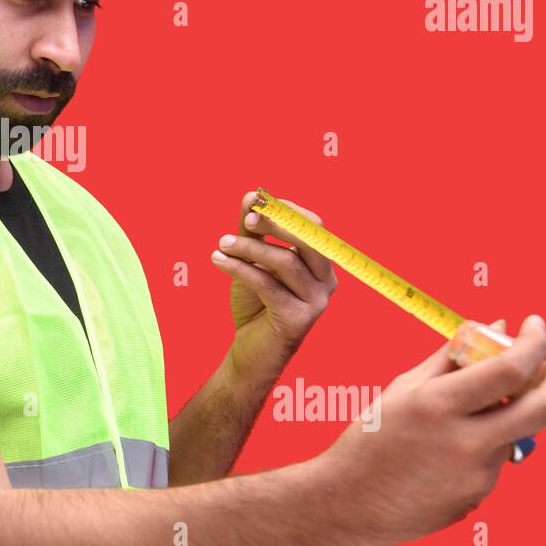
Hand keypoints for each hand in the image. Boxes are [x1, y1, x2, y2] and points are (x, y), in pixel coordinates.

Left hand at [210, 189, 337, 363]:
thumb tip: (250, 196)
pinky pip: (269, 285)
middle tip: (245, 219)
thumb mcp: (252, 261)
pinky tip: (218, 261)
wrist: (251, 349)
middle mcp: (327, 281)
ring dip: (250, 249)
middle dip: (275, 224)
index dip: (287, 211)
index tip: (256, 202)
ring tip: (222, 244)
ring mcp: (316, 302)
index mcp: (321, 264)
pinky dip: (241, 269)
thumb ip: (252, 231)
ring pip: (286, 262)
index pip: (314, 226)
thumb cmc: (256, 302)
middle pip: (309, 240)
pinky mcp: (298, 320)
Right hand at [317, 314, 545, 545]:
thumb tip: (496, 325)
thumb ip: (453, 356)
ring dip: (515, 406)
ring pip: (520, 430)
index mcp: (438, 406)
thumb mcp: (403, 388)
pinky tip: (450, 444)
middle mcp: (466, 442)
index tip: (535, 324)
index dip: (535, 341)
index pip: (511, 369)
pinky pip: (500, 455)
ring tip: (475, 403)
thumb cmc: (370, 440)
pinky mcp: (481, 495)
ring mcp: (478, 474)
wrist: (349, 504)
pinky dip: (490, 437)